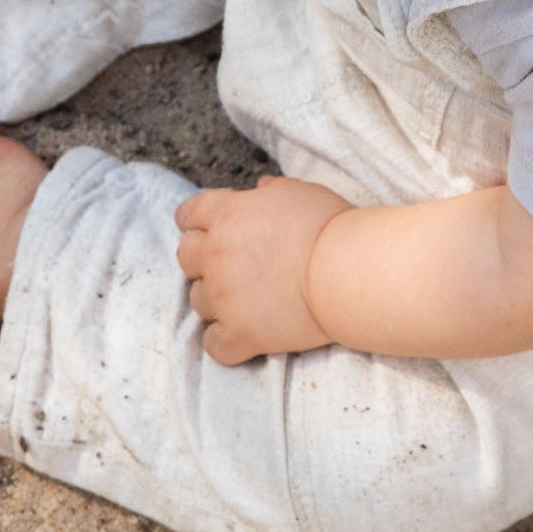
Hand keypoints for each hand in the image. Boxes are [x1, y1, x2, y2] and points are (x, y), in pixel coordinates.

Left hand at [173, 176, 352, 364]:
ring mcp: (224, 297)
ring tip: (245, 300)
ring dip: (216, 299)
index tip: (207, 229)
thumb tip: (261, 187)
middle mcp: (216, 254)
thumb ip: (272, 190)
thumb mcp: (300, 193)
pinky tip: (242, 335)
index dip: (196, 222)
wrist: (347, 272)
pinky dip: (224, 341)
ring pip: (198, 301)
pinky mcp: (240, 334)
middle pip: (186, 257)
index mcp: (228, 215)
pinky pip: (213, 344)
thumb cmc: (329, 227)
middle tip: (230, 265)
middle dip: (202, 260)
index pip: (188, 214)